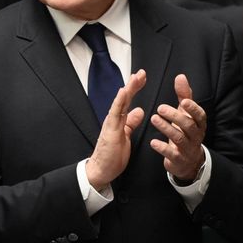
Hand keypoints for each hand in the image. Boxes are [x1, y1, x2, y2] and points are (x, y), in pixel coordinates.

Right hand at [84, 68, 146, 190]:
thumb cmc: (112, 155)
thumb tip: (139, 111)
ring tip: (135, 78)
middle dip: (133, 84)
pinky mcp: (111, 129)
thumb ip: (131, 123)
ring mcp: (111, 123)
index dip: (134, 89)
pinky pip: (115, 113)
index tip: (141, 78)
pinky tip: (123, 91)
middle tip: (141, 72)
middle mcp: (113, 119)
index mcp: (118, 120)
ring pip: (120, 102)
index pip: (127, 101)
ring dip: (128, 89)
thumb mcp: (126, 136)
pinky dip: (119, 101)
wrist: (101, 170)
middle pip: (124, 98)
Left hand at [150, 73, 206, 183]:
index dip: (193, 108)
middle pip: (188, 125)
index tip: (184, 101)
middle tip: (160, 108)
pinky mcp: (178, 159)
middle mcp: (195, 136)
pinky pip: (172, 154)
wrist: (188, 161)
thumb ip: (184, 95)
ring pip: (179, 138)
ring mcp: (187, 148)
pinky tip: (153, 142)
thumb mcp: (186, 113)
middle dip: (175, 116)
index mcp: (198, 124)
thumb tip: (181, 76)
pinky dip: (163, 147)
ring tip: (154, 119)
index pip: (199, 115)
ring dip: (166, 128)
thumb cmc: (186, 131)